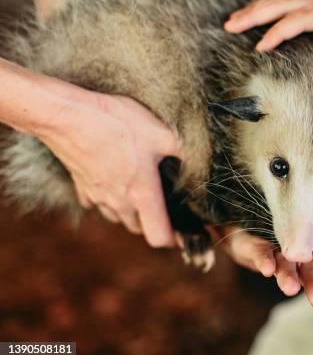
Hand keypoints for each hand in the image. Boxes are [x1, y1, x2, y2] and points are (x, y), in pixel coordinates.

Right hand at [38, 92, 182, 246]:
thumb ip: (185, 152)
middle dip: (154, 222)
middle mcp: (118, 202)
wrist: (67, 114)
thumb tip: (203, 162)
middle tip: (165, 204)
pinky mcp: (82, 186)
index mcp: (142, 195)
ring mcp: (97, 196)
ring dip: (131, 212)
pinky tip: (116, 178)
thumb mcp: (162, 133)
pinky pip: (98, 202)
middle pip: (139, 229)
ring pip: (118, 217)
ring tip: (142, 189)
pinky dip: (109, 198)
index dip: (174, 239)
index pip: (159, 238)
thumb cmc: (117, 123)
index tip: (182, 231)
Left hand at [214, 225, 312, 306]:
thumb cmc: (300, 226)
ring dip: (290, 278)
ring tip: (290, 288)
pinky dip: (264, 260)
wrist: (249, 225)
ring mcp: (281, 255)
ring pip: (288, 269)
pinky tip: (268, 267)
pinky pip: (259, 253)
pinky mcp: (256, 248)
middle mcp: (304, 259)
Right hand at [224, 0, 312, 70]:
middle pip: (283, 3)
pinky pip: (285, 5)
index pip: (299, 19)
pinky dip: (266, 9)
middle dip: (255, 14)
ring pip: (281, 1)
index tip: (260, 48)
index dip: (278, 32)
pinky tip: (251, 16)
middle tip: (230, 26)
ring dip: (255, 10)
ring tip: (232, 22)